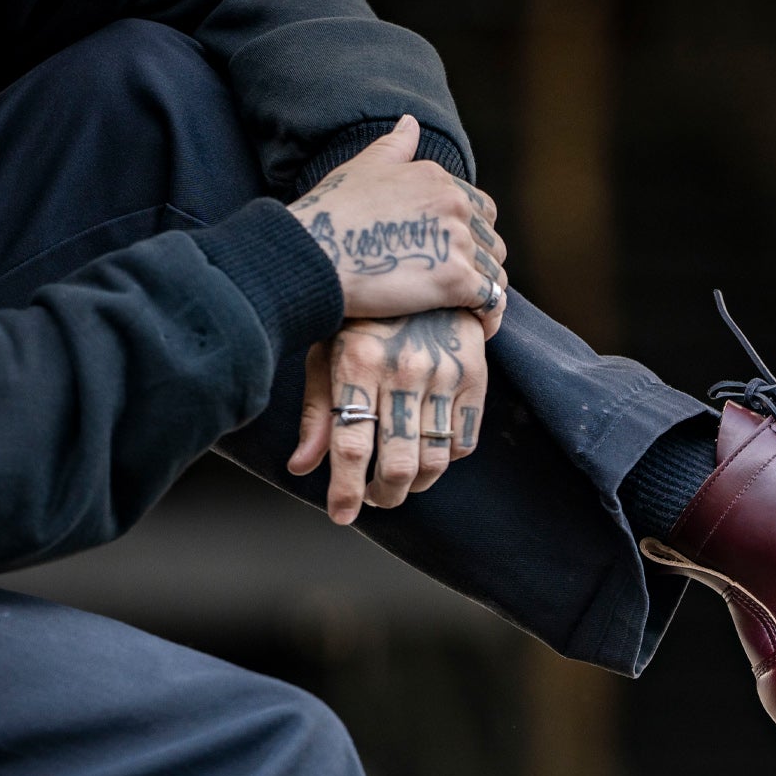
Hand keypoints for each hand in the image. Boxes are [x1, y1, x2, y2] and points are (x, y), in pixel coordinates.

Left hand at [287, 309, 488, 524]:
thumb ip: (316, 410)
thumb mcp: (326, 349)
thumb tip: (300, 469)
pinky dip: (445, 458)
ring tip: (398, 481)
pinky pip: (464, 441)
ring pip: (434, 459)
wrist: (419, 258)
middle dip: (383, 495)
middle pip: (398, 463)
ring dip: (414, 484)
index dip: (346, 490)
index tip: (342, 516)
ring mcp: (445, 372)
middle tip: (374, 499)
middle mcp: (404, 369)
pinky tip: (426, 449)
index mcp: (358, 362)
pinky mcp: (475, 373)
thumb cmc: (359, 312)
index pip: (352, 445)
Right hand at [288, 115, 509, 335]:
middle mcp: (455, 204)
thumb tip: (411, 121)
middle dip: (480, 264)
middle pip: (492, 241)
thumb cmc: (331, 213)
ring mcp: (458, 241)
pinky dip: (487, 316)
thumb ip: (395, 146)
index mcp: (439, 179)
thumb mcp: (362, 167)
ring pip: (495, 272)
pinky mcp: (456, 280)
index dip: (471, 236)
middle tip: (457, 289)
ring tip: (468, 312)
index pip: (480, 209)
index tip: (450, 257)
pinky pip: (490, 301)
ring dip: (485, 291)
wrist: (312, 253)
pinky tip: (475, 326)